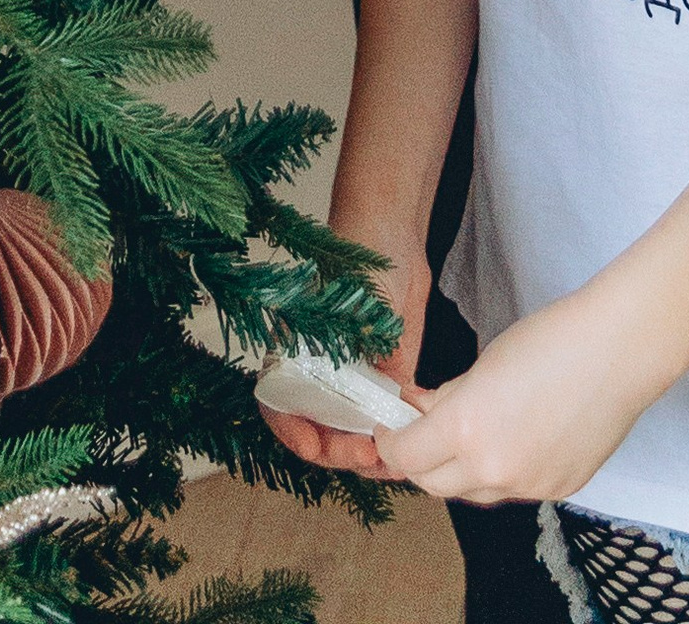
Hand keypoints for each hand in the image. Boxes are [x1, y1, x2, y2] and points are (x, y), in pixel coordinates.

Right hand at [256, 238, 430, 479]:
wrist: (391, 228)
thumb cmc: (359, 251)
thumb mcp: (361, 298)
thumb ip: (374, 343)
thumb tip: (390, 388)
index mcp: (296, 348)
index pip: (278, 402)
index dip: (291, 430)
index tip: (315, 446)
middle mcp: (321, 369)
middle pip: (318, 428)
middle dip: (340, 450)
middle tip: (368, 455)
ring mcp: (354, 377)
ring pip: (351, 432)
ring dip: (367, 453)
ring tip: (393, 460)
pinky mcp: (385, 378)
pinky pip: (382, 419)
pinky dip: (392, 438)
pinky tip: (409, 445)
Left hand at [372, 270, 659, 506]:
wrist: (616, 352)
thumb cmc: (550, 342)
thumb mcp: (482, 365)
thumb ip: (446, 399)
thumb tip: (419, 414)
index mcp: (466, 430)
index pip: (407, 457)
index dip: (390, 443)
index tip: (389, 429)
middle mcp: (494, 469)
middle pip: (434, 485)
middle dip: (420, 463)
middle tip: (419, 435)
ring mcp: (529, 487)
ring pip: (475, 492)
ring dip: (461, 471)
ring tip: (470, 435)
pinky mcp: (558, 491)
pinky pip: (515, 491)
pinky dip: (503, 472)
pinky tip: (515, 439)